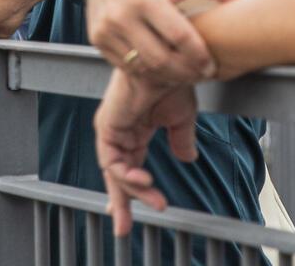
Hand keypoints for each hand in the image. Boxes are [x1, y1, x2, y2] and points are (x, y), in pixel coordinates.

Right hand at [87, 0, 245, 84]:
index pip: (179, 38)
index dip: (200, 56)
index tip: (212, 66)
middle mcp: (120, 14)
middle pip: (160, 60)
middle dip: (186, 73)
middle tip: (201, 74)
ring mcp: (104, 29)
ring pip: (143, 68)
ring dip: (167, 76)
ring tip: (185, 72)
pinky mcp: (96, 39)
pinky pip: (126, 66)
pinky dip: (147, 71)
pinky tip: (163, 66)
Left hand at [94, 70, 199, 235]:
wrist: (172, 66)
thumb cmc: (176, 83)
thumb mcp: (181, 119)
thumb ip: (181, 140)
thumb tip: (187, 159)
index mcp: (134, 129)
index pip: (129, 166)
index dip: (131, 190)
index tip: (133, 212)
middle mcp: (119, 131)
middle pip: (117, 174)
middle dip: (120, 203)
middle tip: (124, 228)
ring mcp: (111, 129)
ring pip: (115, 172)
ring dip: (133, 192)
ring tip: (155, 200)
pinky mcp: (107, 126)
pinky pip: (111, 161)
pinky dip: (125, 176)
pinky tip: (143, 181)